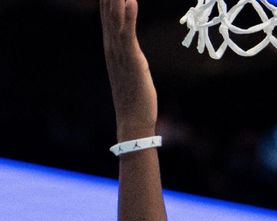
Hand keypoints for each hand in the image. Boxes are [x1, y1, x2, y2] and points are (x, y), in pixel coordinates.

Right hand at [100, 0, 157, 140]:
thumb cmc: (135, 97)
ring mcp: (119, 53)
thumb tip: (132, 48)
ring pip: (115, 18)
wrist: (133, 119)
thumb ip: (129, 54)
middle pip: (107, 11)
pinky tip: (130, 0)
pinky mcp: (131, 60)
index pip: (107, 14)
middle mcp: (111, 46)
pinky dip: (128, 16)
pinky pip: (128, 34)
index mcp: (112, 47)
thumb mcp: (132, 69)